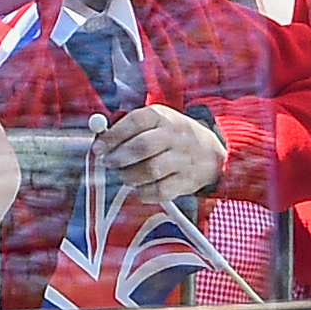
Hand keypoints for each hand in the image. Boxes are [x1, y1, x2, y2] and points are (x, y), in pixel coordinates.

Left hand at [101, 104, 226, 203]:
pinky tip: (141, 188)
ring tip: (126, 176)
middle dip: (119, 157)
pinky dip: (144, 192)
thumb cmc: (173, 138)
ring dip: (130, 176)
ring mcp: (183, 159)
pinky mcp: (186, 181)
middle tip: (109, 163)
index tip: (98, 148)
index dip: (113, 135)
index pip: (136, 121)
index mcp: (164, 117)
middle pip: (143, 146)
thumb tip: (99, 137)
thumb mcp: (157, 123)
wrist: (212, 154)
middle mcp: (175, 136)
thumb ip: (128, 128)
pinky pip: (160, 191)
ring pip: (150, 170)